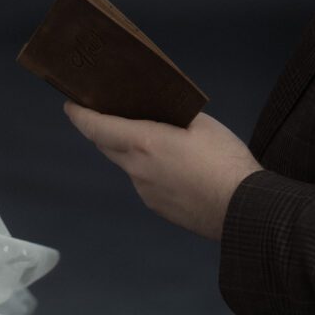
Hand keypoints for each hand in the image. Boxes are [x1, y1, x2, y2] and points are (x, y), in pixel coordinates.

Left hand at [64, 102, 261, 240]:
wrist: (244, 210)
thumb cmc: (226, 163)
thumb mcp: (203, 124)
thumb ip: (174, 116)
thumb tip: (161, 116)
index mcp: (144, 143)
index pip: (97, 127)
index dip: (80, 115)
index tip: (70, 105)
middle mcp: (137, 170)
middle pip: (108, 146)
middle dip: (104, 130)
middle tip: (110, 114)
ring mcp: (146, 192)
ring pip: (130, 166)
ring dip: (135, 152)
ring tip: (162, 141)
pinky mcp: (159, 208)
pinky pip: (147, 184)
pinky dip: (153, 172)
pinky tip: (178, 169)